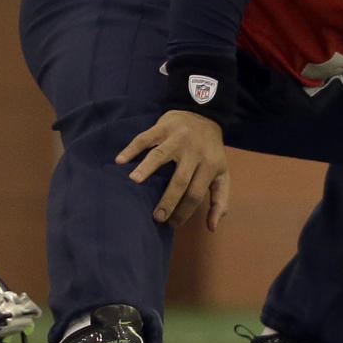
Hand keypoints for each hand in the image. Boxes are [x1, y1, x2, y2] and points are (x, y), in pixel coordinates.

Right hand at [116, 109, 229, 230]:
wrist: (205, 115)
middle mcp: (194, 152)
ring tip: (134, 181)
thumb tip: (212, 227)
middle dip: (168, 200)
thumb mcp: (222, 174)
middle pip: (180, 180)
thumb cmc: (211, 152)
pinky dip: (132, 148)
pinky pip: (146, 137)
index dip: (184, 211)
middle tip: (156, 217)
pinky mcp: (164, 126)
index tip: (172, 224)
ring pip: (162, 154)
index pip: (196, 193)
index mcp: (210, 165)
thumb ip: (220, 200)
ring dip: (147, 167)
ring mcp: (178, 138)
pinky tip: (120, 160)